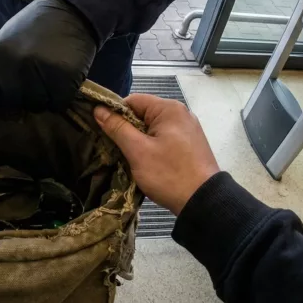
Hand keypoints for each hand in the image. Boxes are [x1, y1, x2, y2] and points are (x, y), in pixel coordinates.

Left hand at [0, 0, 96, 111]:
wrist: (71, 11)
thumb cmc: (35, 27)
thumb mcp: (7, 39)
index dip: (0, 95)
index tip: (9, 91)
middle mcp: (17, 65)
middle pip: (13, 102)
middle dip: (22, 98)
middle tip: (33, 86)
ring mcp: (42, 73)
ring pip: (36, 105)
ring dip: (42, 98)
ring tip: (49, 81)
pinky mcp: (66, 79)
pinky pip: (58, 104)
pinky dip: (60, 98)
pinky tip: (61, 83)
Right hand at [93, 94, 219, 214]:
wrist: (203, 201)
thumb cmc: (169, 174)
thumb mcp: (138, 151)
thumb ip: (117, 128)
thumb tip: (98, 109)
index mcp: (169, 109)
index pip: (132, 101)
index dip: (115, 114)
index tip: (105, 132)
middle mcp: (180, 113)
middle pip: (142, 114)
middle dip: (127, 130)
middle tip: (115, 148)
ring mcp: (187, 129)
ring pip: (152, 128)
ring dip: (138, 141)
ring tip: (129, 157)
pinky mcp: (189, 144)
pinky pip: (163, 138)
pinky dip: (152, 147)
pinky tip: (146, 162)